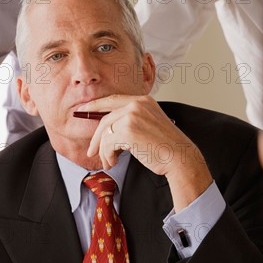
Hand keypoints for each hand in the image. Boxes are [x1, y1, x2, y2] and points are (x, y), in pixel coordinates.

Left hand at [77, 95, 212, 211]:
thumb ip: (131, 121)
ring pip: (105, 133)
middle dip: (96, 138)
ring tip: (109, 162)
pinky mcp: (128, 130)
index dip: (95, 105)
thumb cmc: (166, 147)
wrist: (180, 157)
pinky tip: (114, 162)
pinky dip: (107, 156)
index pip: (112, 100)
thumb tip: (107, 130)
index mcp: (143, 101)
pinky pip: (107, 144)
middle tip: (91, 152)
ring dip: (103, 151)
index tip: (82, 111)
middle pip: (105, 119)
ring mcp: (132, 116)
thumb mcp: (149, 125)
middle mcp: (137, 105)